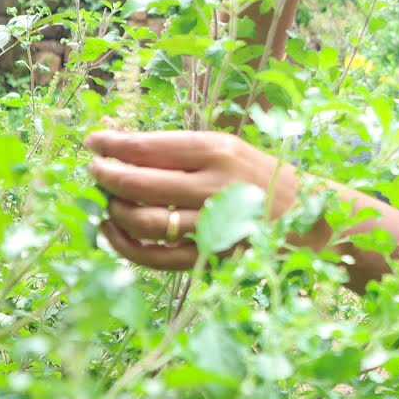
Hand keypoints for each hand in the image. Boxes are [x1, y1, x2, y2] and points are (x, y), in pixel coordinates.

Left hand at [85, 130, 292, 270]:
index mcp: (218, 150)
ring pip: (143, 221)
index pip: (150, 147)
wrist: (306, 215)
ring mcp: (212, 224)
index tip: (92, 142)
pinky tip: (114, 231)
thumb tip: (119, 142)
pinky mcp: (210, 256)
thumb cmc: (256, 175)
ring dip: (114, 210)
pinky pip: (154, 257)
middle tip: (94, 171)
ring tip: (108, 200)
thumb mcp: (227, 148)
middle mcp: (214, 186)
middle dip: (105, 176)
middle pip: (139, 184)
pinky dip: (125, 245)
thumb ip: (178, 149)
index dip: (113, 145)